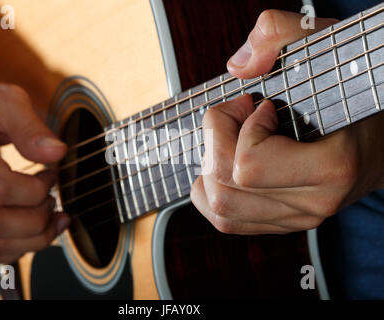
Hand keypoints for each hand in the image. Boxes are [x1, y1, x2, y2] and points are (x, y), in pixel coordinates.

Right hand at [0, 75, 69, 265]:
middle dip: (37, 219)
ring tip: (50, 217)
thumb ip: (31, 127)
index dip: (36, 189)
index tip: (51, 175)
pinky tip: (32, 232)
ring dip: (31, 240)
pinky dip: (14, 250)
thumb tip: (57, 154)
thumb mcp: (4, 99)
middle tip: (52, 199)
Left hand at [190, 10, 383, 234]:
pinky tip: (221, 167)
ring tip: (229, 140)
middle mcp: (313, 203)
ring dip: (208, 168)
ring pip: (220, 208)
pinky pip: (225, 220)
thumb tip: (238, 67)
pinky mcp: (282, 223)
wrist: (378, 137)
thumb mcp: (323, 48)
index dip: (240, 127)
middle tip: (236, 117)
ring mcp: (297, 218)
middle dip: (216, 143)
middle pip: (225, 188)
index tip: (260, 106)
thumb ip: (280, 36)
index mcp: (331, 167)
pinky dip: (209, 193)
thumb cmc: (349, 92)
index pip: (249, 165)